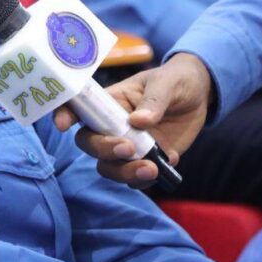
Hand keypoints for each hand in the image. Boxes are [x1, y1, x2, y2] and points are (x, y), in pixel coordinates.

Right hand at [53, 53, 213, 186]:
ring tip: (150, 169)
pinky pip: (134, 179)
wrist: (199, 97)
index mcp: (109, 102)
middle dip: (103, 149)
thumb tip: (139, 121)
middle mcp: (111, 127)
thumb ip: (153, 101)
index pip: (78, 108)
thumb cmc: (176, 81)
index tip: (62, 125)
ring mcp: (127, 146)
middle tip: (127, 147)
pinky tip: (162, 171)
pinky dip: (143, 180)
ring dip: (123, 172)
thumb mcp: (167, 83)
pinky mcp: (145, 161)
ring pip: (109, 166)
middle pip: (90, 143)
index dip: (64, 115)